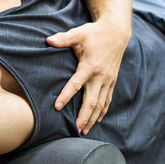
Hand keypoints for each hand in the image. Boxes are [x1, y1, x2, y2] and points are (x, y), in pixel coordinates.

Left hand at [47, 20, 128, 135]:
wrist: (117, 32)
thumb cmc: (94, 33)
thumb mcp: (78, 33)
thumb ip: (63, 39)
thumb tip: (48, 40)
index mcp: (90, 66)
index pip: (76, 84)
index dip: (66, 96)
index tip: (57, 107)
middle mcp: (100, 76)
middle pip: (92, 101)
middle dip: (83, 117)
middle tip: (75, 129)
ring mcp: (108, 80)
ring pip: (101, 104)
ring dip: (92, 118)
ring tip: (84, 130)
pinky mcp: (112, 81)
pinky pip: (108, 100)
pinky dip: (103, 111)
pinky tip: (97, 120)